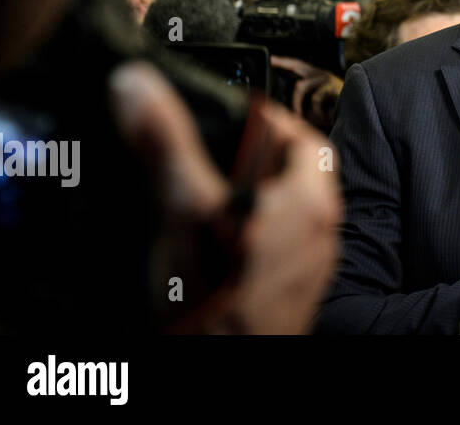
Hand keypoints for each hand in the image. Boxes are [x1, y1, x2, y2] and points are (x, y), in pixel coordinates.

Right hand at [109, 60, 341, 333]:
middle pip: (292, 173)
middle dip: (252, 158)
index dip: (266, 117)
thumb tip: (139, 87)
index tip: (235, 112)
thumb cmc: (222, 306)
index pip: (302, 135)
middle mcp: (320, 231)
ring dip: (247, 197)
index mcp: (312, 201)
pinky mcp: (285, 294)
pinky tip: (211, 246)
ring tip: (206, 194)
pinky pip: (271, 248)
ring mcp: (306, 265)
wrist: (229, 372)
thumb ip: (165, 143)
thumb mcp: (186, 210)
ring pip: (282, 211)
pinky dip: (244, 235)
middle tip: (216, 151)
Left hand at [271, 55, 342, 128]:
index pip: (297, 66)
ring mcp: (326, 79)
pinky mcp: (332, 87)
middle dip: (284, 63)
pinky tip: (323, 117)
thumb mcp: (314, 107)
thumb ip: (303, 104)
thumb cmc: (334, 110)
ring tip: (300, 117)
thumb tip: (287, 108)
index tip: (272, 59)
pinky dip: (316, 111)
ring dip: (297, 103)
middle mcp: (321, 75)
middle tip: (273, 62)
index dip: (284, 62)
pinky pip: (316, 97)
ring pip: (301, 85)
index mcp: (316, 77)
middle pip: (297, 65)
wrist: (354, 114)